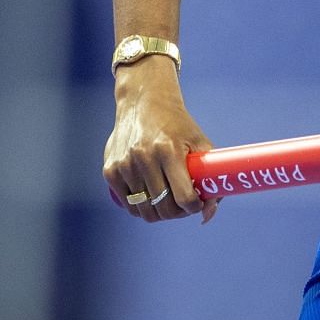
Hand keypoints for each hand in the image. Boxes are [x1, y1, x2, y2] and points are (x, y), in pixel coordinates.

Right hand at [103, 86, 219, 223]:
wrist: (144, 103)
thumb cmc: (178, 126)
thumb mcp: (200, 144)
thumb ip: (210, 178)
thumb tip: (207, 216)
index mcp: (168, 151)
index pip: (184, 197)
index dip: (195, 207)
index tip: (199, 203)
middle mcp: (143, 158)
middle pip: (164, 207)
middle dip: (179, 212)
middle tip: (184, 205)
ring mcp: (124, 165)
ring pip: (144, 210)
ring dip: (160, 212)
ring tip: (169, 201)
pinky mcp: (110, 170)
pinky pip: (128, 204)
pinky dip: (141, 207)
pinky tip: (151, 197)